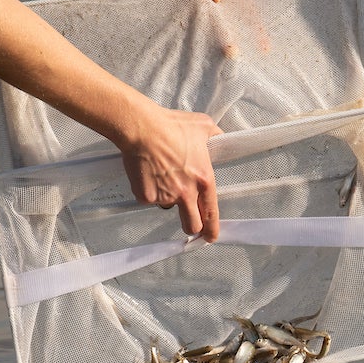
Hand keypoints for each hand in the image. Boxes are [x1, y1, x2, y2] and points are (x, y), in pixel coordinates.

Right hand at [119, 106, 222, 241]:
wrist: (142, 128)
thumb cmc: (172, 125)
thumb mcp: (204, 126)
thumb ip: (215, 136)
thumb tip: (221, 138)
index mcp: (203, 180)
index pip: (211, 214)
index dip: (211, 229)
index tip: (210, 236)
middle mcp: (186, 193)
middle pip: (192, 225)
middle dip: (191, 226)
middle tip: (188, 220)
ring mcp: (165, 197)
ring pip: (167, 207)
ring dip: (167, 198)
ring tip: (162, 175)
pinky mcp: (145, 197)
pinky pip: (148, 199)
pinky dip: (148, 190)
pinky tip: (147, 172)